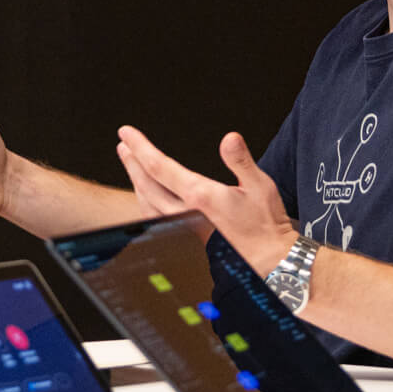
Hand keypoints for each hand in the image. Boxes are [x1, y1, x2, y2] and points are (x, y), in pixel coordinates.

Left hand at [111, 125, 297, 273]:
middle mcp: (186, 212)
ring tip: (131, 164)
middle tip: (123, 144)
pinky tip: (147, 194)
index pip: (159, 167)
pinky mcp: (187, 234)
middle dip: (131, 162)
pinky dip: (145, 200)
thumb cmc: (265, 223)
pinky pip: (155, 216)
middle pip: (146, 184)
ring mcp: (184, 225)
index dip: (140, 147)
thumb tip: (230, 138)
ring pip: (147, 203)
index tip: (127, 133)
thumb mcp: (260, 185)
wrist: (268, 258)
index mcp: (200, 197)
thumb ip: (241, 160)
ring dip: (136, 181)